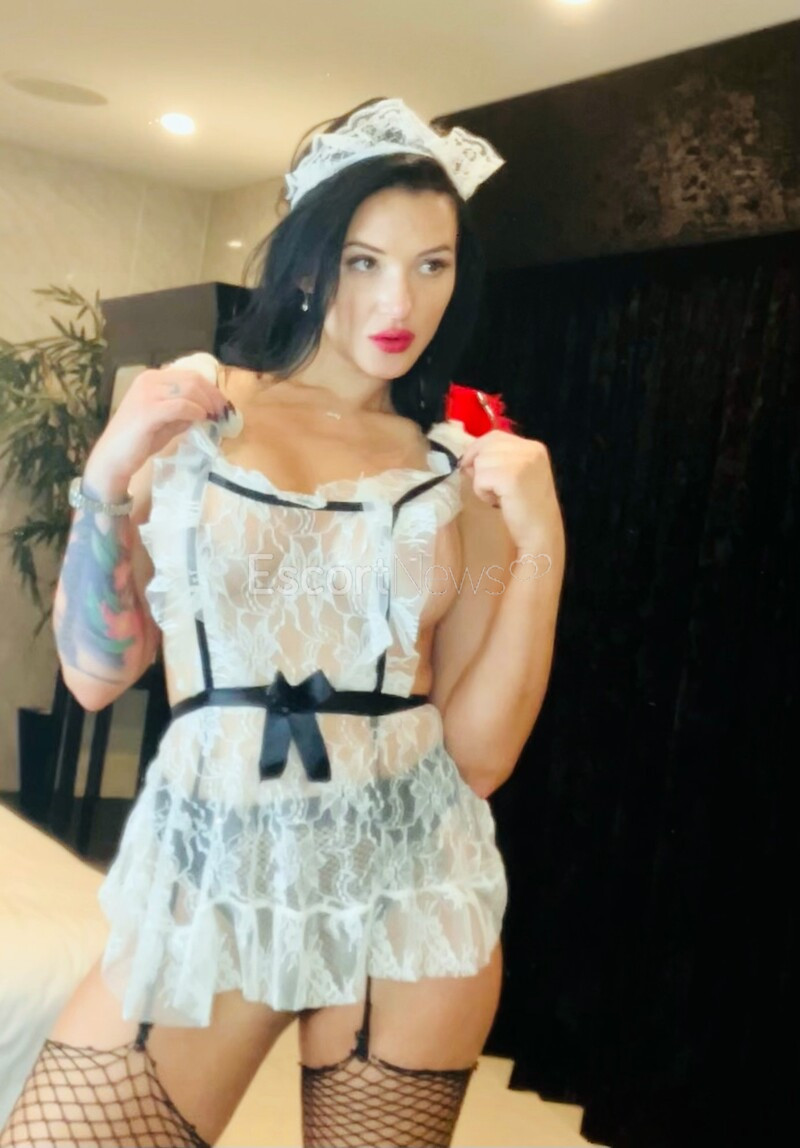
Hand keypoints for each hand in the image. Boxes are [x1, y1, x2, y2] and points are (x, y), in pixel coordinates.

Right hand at [87, 359, 232, 488]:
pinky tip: (201, 419)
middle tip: (224, 412)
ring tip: (214, 417)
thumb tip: (206, 409)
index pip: (190, 375)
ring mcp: (147, 394)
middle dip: (213, 396)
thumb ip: (184, 412)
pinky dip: (195, 411)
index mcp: (152, 378)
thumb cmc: (138, 440)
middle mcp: (149, 380)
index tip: (223, 405)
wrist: (113, 457)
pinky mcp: (148, 411)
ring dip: (207, 404)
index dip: (211, 389)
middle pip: (193, 379)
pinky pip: (180, 405)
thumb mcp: (166, 421)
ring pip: (189, 389)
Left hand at [457, 429, 564, 551]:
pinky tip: (498, 502)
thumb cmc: (527, 508)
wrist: (541, 532)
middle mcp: (530, 449)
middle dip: (479, 467)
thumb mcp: (518, 475)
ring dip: (482, 482)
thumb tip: (466, 459)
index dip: (477, 449)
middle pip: (485, 447)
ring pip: (480, 462)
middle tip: (492, 488)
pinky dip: (483, 492)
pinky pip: (480, 478)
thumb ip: (499, 460)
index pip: (495, 436)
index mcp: (534, 447)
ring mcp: (522, 461)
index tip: (472, 467)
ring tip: (499, 496)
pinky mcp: (511, 476)